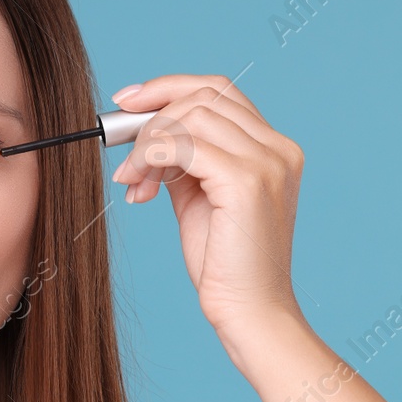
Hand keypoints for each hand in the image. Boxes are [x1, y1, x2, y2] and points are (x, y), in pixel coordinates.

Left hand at [108, 73, 305, 347]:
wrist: (249, 313)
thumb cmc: (225, 265)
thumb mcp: (199, 200)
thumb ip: (184, 162)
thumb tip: (147, 133)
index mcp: (274, 149)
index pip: (219, 90)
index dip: (168, 88)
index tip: (127, 103)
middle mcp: (278, 148)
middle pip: (203, 95)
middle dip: (151, 119)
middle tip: (124, 159)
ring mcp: (266, 162)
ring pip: (190, 116)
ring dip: (147, 144)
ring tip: (134, 182)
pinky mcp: (246, 182)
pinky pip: (182, 146)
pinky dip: (150, 159)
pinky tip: (140, 190)